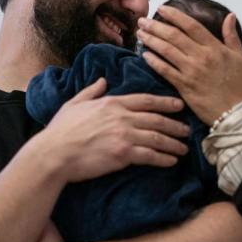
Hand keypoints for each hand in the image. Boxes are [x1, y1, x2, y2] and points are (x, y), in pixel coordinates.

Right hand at [31, 78, 189, 183]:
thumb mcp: (75, 103)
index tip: (179, 105)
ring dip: (173, 144)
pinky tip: (172, 161)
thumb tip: (102, 80)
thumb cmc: (61, 130)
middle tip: (187, 129)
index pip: (146, 100)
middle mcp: (122, 116)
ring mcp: (124, 135)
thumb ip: (91, 91)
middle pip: (157, 119)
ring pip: (157, 138)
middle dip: (175, 124)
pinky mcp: (123, 154)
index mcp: (112, 102)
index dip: (165, 102)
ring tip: (184, 148)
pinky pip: (150, 155)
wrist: (54, 153)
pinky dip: (163, 158)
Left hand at [137, 6, 241, 123]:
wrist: (238, 112)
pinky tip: (144, 54)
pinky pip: (165, 70)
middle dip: (155, 26)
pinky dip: (153, 61)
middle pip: (174, 36)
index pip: (191, 25)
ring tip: (140, 34)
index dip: (174, 15)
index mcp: (215, 47)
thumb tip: (230, 16)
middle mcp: (201, 57)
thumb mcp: (240, 57)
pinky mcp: (184, 87)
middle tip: (142, 20)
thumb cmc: (240, 85)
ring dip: (151, 40)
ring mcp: (191, 71)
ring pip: (166, 51)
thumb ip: (231, 36)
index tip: (161, 9)